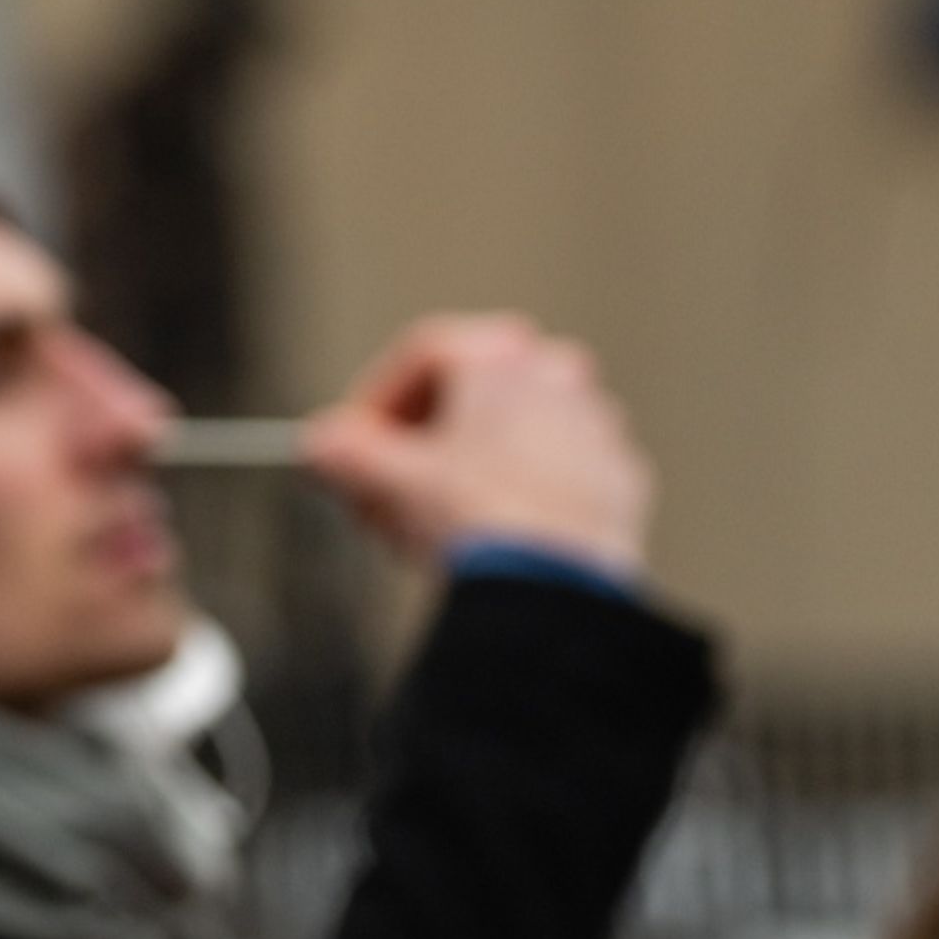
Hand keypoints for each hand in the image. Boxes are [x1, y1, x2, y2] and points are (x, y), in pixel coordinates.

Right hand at [304, 313, 653, 576]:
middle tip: (387, 492)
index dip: (373, 403)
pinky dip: (519, 496)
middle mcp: (558, 371)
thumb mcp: (387, 484)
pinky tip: (493, 544)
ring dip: (470, 469)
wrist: (556, 586)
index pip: (421, 356)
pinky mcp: (619, 476)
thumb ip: (345, 453)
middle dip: (421, 442)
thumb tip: (319, 444)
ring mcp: (596, 424)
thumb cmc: (477, 520)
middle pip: (471, 393)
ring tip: (438, 527)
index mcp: (500, 352)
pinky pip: (554, 475)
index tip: (350, 447)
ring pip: (515, 434)